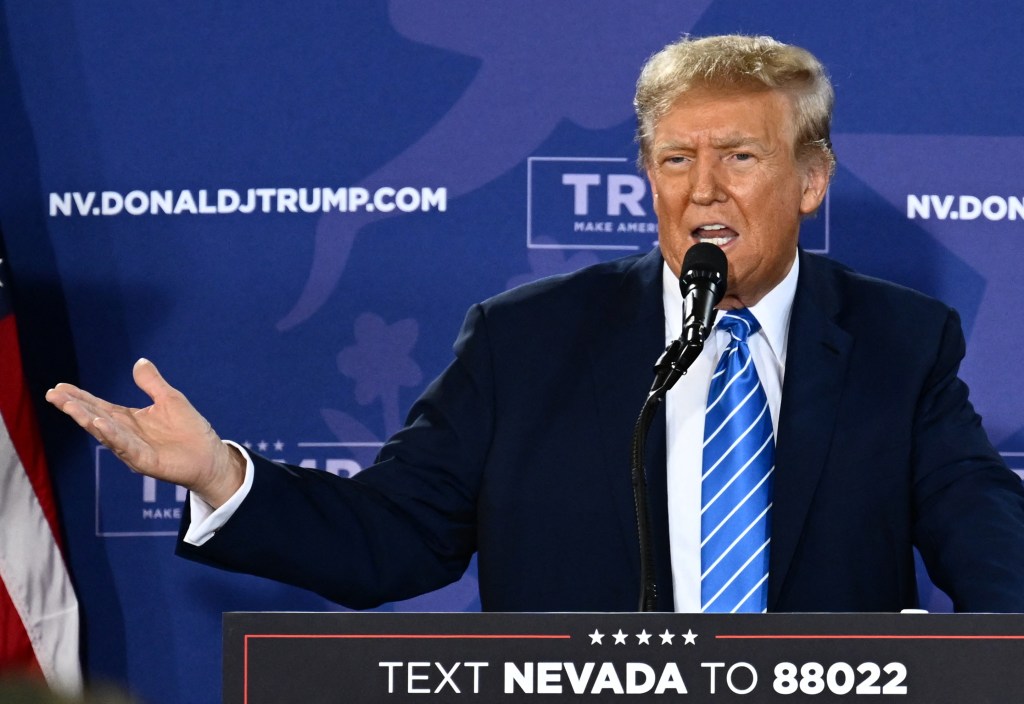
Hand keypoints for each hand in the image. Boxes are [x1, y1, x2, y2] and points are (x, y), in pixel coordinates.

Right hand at [46, 359, 244, 507]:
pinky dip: (112, 435)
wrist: (210, 456)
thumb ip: (152, 383)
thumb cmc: (190, 430)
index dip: (80, 397)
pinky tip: (98, 425)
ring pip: (105, 433)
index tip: (59, 387)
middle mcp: (126, 435)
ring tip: (69, 406)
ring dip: (86, 419)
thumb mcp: (170, 399)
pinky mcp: (145, 461)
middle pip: (95, 418)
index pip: (99, 407)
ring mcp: (133, 449)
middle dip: (74, 407)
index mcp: (129, 420)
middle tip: (54, 394)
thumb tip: (139, 362)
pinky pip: (125, 447)